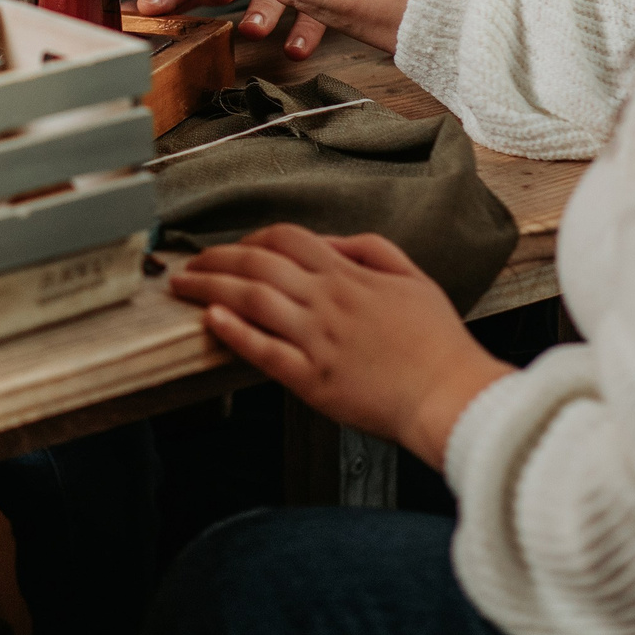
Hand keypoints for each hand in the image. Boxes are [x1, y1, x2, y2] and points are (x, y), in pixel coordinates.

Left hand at [169, 225, 511, 468]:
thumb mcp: (413, 277)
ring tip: (182, 285)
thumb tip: (329, 242)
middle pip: (257, 265)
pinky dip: (234, 334)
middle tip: (187, 264)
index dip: (250, 239)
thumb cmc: (437, 342)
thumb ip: (369, 250)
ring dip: (210, 288)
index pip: (286, 239)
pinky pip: (265, 351)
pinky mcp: (314, 380)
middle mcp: (328, 301)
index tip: (232, 248)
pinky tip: (210, 322)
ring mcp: (318, 340)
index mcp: (349, 275)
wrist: (452, 395)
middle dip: (214, 259)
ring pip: (252, 301)